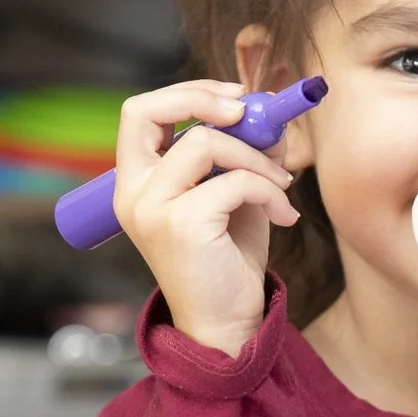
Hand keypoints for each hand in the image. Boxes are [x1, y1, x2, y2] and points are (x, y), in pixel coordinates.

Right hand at [114, 80, 302, 356]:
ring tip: (281, 187)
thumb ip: (244, 153)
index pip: (140, 112)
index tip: (235, 99)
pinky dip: (270, 192)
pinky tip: (284, 216)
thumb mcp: (235, 194)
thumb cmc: (227, 259)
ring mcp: (152, 208)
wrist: (227, 322)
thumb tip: (270, 111)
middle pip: (149, 110)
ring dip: (256, 159)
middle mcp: (132, 192)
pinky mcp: (181, 224)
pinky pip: (236, 181)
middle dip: (205, 99)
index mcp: (136, 182)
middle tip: (251, 114)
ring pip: (205, 142)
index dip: (188, 94)